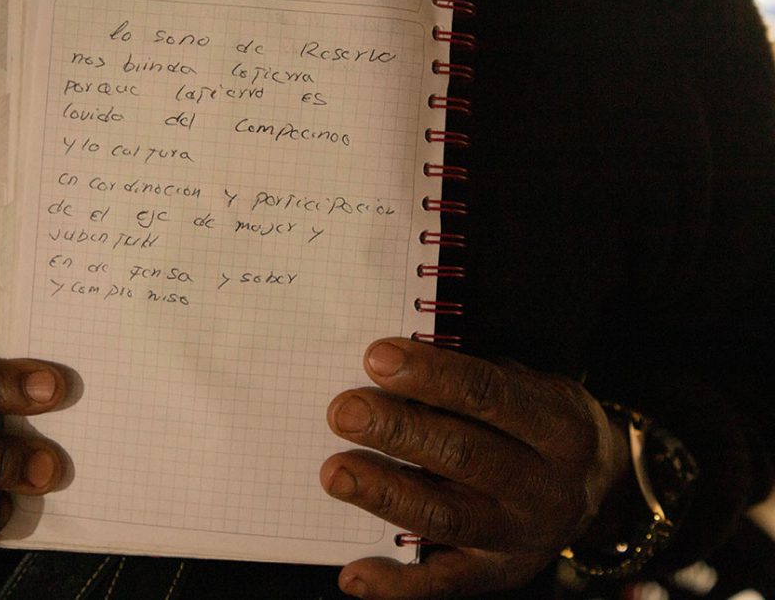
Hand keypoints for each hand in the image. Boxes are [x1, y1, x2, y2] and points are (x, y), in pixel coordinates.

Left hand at [322, 338, 627, 598]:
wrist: (598, 490)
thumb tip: (392, 363)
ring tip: (336, 472)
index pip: (488, 394)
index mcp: (559, 426)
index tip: (376, 357)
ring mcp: (521, 537)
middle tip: (344, 411)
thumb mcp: (527, 384)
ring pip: (446, 518)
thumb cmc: (537, 421)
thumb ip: (472, 375)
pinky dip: (394, 584)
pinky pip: (443, 584)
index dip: (430, 375)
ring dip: (385, 494)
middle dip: (398, 432)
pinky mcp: (497, 574)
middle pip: (464, 455)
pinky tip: (353, 573)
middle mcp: (546, 486)